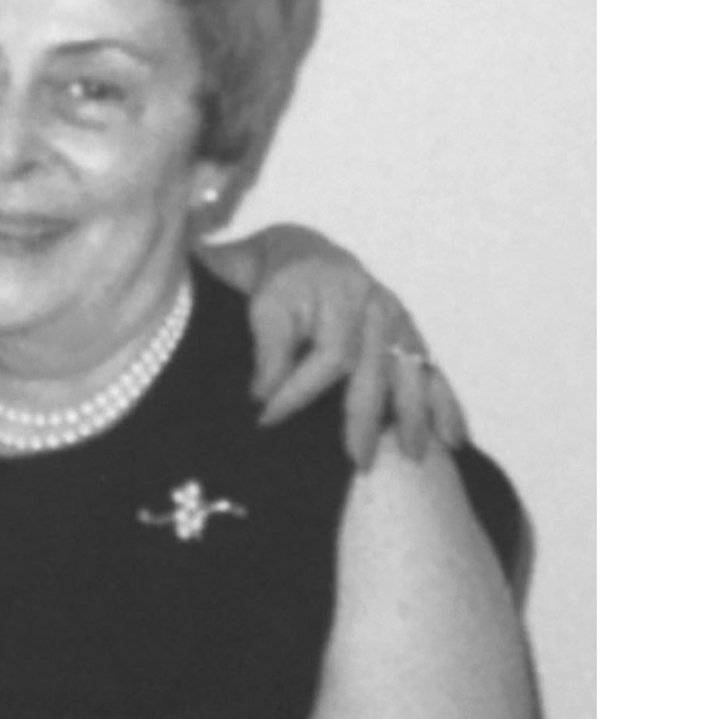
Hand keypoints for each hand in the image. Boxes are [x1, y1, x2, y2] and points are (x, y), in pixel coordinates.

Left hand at [243, 234, 468, 464]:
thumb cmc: (285, 286)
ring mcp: (400, 323)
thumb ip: (268, 349)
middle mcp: (379, 309)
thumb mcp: (266, 307)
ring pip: (413, 375)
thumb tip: (264, 394)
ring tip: (414, 455)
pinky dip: (445, 406)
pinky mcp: (410, 336)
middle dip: (368, 420)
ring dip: (416, 417)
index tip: (268, 418)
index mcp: (343, 297)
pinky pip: (432, 373)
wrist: (309, 257)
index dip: (298, 391)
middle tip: (359, 461)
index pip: (328, 356)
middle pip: (377, 372)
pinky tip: (454, 438)